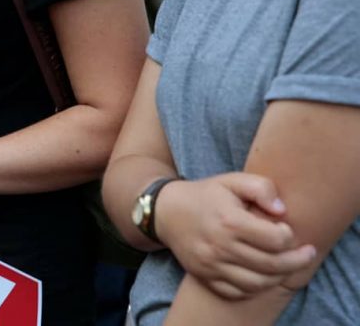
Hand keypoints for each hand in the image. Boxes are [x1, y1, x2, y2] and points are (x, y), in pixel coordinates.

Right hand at [156, 173, 315, 298]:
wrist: (166, 212)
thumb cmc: (206, 194)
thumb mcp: (231, 180)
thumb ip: (260, 187)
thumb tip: (282, 210)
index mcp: (229, 221)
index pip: (276, 240)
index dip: (289, 235)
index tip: (287, 228)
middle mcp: (220, 246)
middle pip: (272, 265)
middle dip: (296, 261)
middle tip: (306, 254)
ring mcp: (211, 265)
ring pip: (257, 283)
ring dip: (278, 277)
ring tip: (285, 266)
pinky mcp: (204, 277)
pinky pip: (237, 292)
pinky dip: (254, 288)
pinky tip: (261, 275)